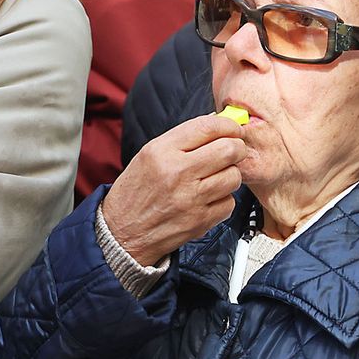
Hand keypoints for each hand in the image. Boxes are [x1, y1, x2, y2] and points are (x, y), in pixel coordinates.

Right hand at [100, 114, 245, 265]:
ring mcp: (190, 199)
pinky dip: (223, 199)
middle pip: (228, 150)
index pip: (207, 127)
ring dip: (230, 174)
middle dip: (236, 148)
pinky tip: (209, 199)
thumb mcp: (149, 155)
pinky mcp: (200, 221)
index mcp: (161, 152)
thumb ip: (182, 140)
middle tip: (233, 151)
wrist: (122, 233)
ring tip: (216, 177)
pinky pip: (229, 202)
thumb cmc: (136, 192)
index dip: (228, 125)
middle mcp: (177, 173)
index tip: (233, 128)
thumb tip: (217, 126)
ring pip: (234, 176)